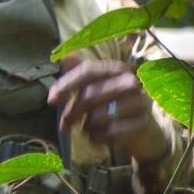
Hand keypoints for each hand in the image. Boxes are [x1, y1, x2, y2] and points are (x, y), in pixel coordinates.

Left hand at [47, 55, 166, 163]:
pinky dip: (97, 138)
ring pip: (97, 117)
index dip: (66, 85)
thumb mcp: (97, 89)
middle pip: (89, 95)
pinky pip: (108, 134)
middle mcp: (131, 82)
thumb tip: (64, 55)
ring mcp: (139, 103)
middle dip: (71, 113)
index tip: (50, 101)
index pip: (87, 72)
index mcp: (118, 69)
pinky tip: (100, 137)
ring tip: (90, 129)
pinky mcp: (141, 124)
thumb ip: (81, 74)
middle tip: (64, 125)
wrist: (143, 134)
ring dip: (86, 127)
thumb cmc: (114, 108)